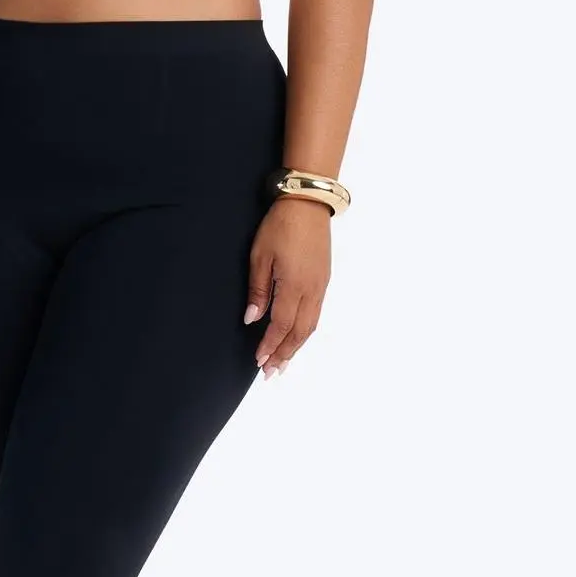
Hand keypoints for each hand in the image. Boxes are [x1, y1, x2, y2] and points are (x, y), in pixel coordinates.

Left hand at [243, 195, 331, 376]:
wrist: (307, 203)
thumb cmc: (281, 226)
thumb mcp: (260, 256)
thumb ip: (257, 291)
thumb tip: (252, 319)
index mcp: (294, 286)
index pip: (280, 326)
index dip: (270, 346)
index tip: (259, 361)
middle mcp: (312, 291)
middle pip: (299, 332)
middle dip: (284, 354)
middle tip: (271, 373)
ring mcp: (321, 286)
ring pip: (310, 326)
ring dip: (296, 346)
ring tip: (284, 362)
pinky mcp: (324, 280)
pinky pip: (316, 314)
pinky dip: (305, 332)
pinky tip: (297, 337)